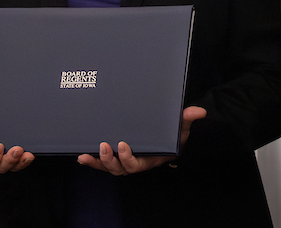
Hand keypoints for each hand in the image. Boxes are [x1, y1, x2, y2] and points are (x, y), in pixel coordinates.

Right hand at [0, 103, 34, 173]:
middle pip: (0, 167)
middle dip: (8, 161)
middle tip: (16, 150)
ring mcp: (3, 157)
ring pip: (11, 167)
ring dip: (19, 162)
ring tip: (26, 154)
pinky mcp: (13, 153)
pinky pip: (20, 162)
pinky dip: (25, 160)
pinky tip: (30, 154)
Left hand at [76, 106, 206, 175]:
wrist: (167, 137)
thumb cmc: (173, 134)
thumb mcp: (181, 128)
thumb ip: (187, 119)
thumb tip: (199, 111)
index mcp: (148, 158)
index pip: (136, 164)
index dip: (127, 158)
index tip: (123, 145)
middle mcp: (134, 162)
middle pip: (119, 168)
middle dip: (110, 160)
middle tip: (104, 146)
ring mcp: (123, 160)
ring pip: (108, 167)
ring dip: (98, 162)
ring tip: (88, 153)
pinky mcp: (114, 155)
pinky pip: (101, 163)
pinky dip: (91, 162)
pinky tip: (81, 156)